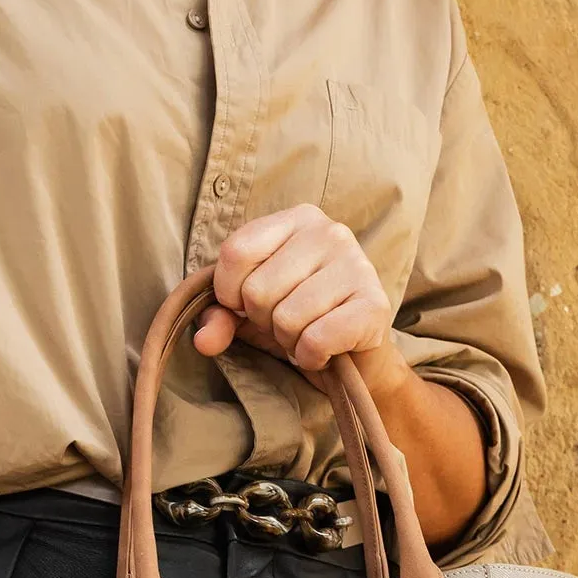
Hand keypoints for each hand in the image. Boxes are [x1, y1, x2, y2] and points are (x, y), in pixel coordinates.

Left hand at [193, 204, 411, 400]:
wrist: (356, 358)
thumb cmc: (300, 322)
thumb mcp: (250, 313)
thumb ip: (220, 317)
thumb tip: (204, 339)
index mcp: (297, 219)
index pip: (236, 252)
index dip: (229, 293)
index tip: (247, 306)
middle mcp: (330, 232)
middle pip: (257, 290)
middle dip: (264, 321)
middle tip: (289, 323)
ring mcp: (357, 265)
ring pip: (286, 318)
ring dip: (290, 341)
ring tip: (308, 334)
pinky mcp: (374, 305)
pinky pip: (316, 339)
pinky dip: (311, 357)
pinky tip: (325, 350)